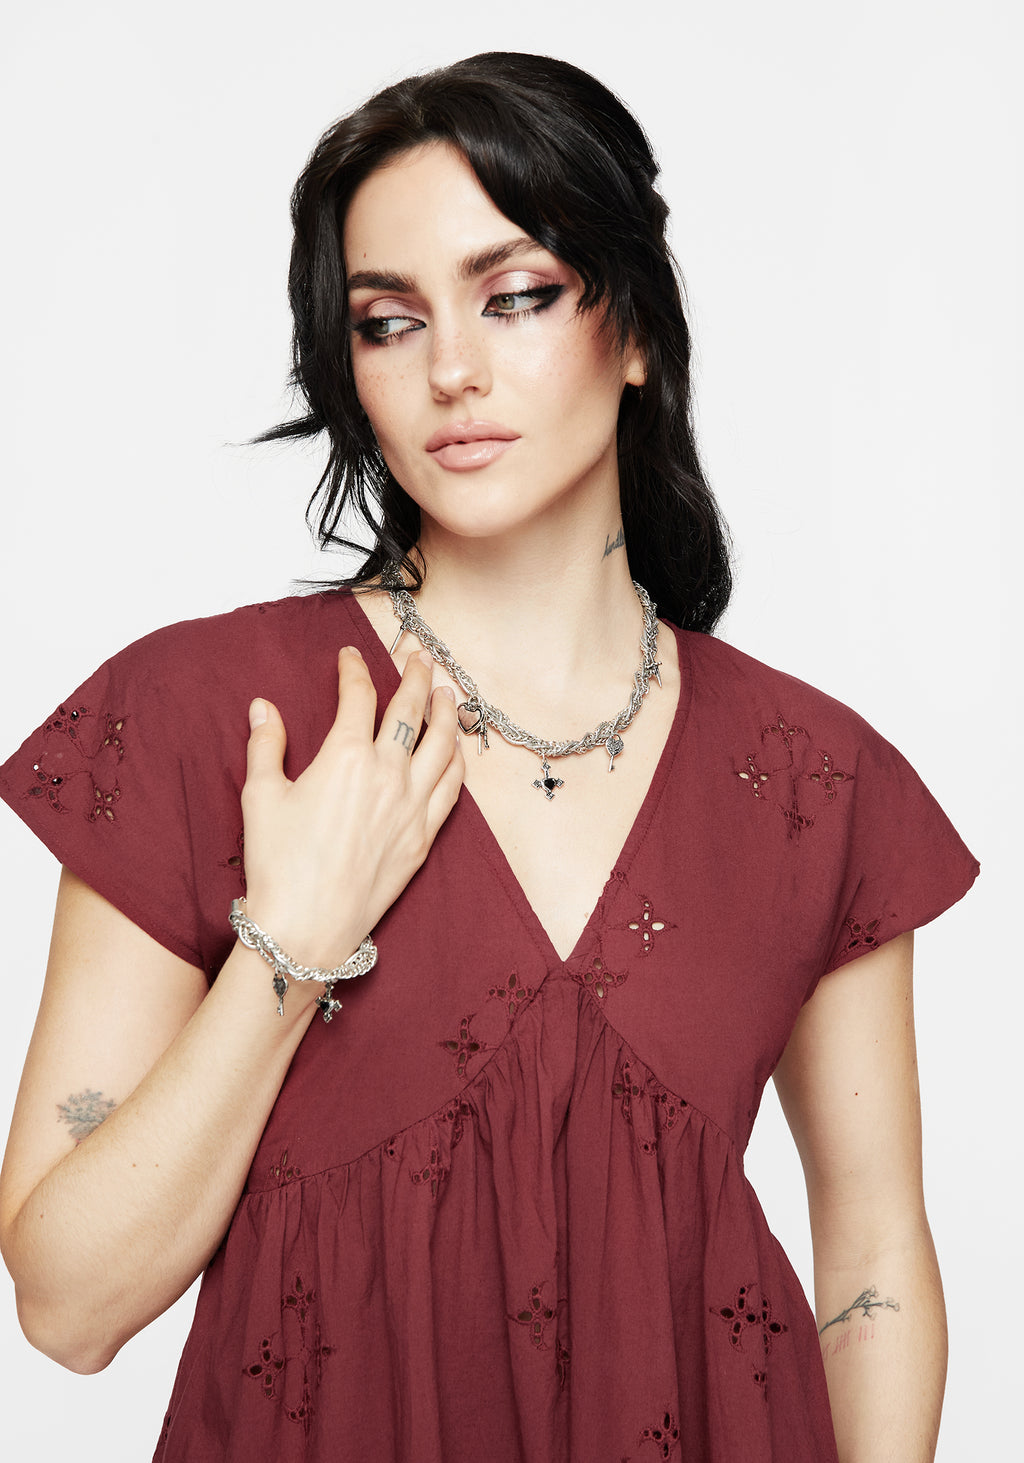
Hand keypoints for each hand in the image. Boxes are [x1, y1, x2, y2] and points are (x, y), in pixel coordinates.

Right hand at [239, 645, 463, 971]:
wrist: (307, 926)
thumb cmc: (277, 864)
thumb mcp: (261, 797)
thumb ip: (266, 745)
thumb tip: (263, 708)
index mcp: (345, 756)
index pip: (358, 695)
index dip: (355, 669)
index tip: (351, 656)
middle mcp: (387, 774)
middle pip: (411, 710)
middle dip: (416, 676)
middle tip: (418, 657)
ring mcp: (412, 805)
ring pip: (442, 744)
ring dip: (446, 712)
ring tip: (446, 692)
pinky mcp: (424, 836)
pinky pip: (453, 788)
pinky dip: (457, 761)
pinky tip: (455, 751)